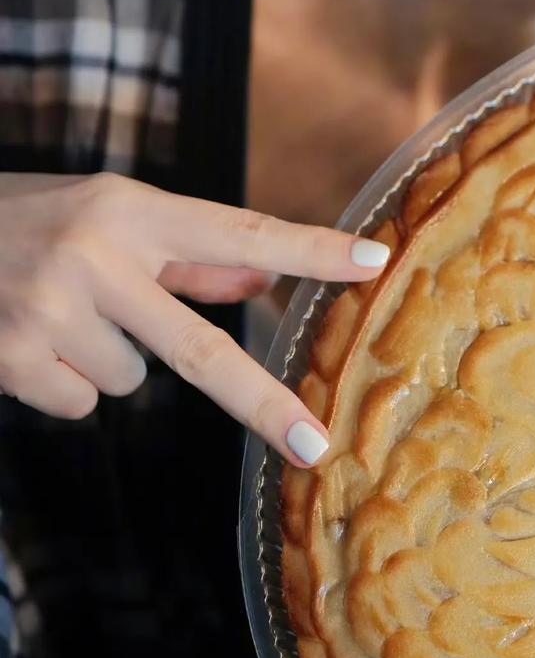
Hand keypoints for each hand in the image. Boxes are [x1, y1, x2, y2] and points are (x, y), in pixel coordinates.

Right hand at [0, 173, 391, 464]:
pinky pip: (79, 401)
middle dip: (261, 402)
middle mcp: (95, 256)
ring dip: (105, 359)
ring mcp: (50, 310)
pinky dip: (59, 382)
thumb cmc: (27, 222)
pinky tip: (25, 339)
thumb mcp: (106, 218)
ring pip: (131, 380)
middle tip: (314, 446)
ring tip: (54, 312)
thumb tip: (261, 277)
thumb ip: (185, 255)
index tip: (375, 261)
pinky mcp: (10, 358)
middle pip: (201, 348)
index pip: (241, 230)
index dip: (312, 249)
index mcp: (130, 211)